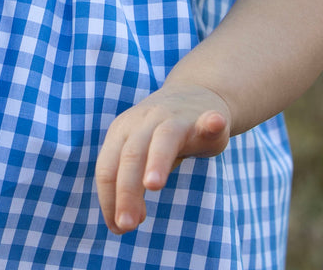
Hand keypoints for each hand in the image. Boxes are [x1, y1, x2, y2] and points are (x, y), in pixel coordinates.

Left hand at [95, 85, 229, 233]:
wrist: (194, 95)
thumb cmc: (160, 136)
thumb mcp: (140, 156)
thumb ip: (131, 186)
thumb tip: (123, 224)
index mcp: (123, 133)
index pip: (108, 167)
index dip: (110, 199)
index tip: (118, 227)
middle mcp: (145, 122)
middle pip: (131, 156)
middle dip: (127, 192)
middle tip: (127, 224)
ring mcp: (175, 118)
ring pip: (164, 139)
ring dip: (158, 161)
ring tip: (153, 184)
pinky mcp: (206, 118)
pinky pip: (210, 121)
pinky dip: (212, 123)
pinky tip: (215, 122)